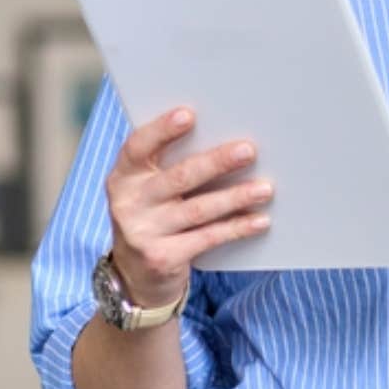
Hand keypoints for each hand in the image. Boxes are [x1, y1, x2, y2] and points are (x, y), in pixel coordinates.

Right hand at [104, 107, 271, 306]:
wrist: (136, 274)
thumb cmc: (154, 215)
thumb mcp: (149, 189)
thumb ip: (170, 165)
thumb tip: (225, 139)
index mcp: (124, 176)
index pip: (138, 147)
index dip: (162, 130)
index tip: (189, 114)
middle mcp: (129, 203)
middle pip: (178, 177)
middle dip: (216, 162)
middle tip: (249, 150)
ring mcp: (143, 233)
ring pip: (198, 209)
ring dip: (235, 197)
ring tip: (265, 188)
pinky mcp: (162, 258)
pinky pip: (207, 238)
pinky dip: (236, 227)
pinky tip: (259, 219)